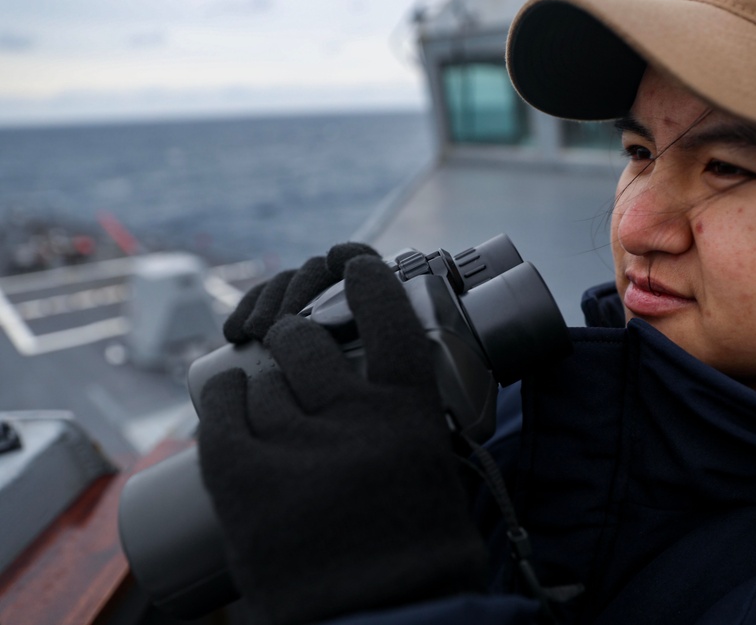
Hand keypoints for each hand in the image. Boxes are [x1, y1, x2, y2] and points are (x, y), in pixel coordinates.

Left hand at [198, 255, 487, 624]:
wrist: (381, 623)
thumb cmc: (419, 559)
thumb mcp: (438, 474)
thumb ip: (412, 426)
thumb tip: (388, 395)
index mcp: (410, 412)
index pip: (387, 314)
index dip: (365, 277)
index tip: (351, 263)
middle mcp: (353, 415)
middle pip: (305, 340)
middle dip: (294, 336)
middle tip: (294, 353)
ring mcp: (294, 443)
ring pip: (262, 377)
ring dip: (260, 378)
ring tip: (265, 400)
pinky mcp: (242, 474)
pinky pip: (221, 406)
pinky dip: (221, 391)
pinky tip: (225, 389)